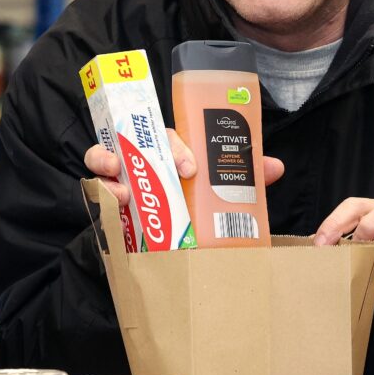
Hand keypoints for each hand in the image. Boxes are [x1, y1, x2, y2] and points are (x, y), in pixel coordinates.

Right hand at [83, 127, 284, 206]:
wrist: (181, 236)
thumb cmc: (199, 198)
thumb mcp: (223, 186)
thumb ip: (245, 175)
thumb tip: (275, 167)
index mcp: (171, 149)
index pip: (169, 137)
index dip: (178, 148)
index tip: (190, 169)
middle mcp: (144, 158)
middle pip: (127, 142)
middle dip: (124, 149)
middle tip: (134, 165)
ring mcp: (124, 178)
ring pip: (103, 160)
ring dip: (104, 166)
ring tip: (119, 190)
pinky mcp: (112, 202)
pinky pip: (98, 192)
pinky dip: (101, 195)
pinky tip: (113, 205)